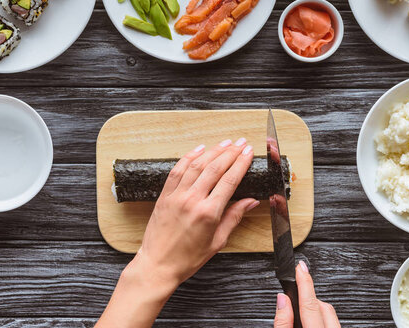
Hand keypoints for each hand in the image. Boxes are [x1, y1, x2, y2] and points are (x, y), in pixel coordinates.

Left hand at [97, 139, 258, 327]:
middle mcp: (192, 200)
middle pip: (215, 168)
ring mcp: (176, 196)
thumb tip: (251, 201)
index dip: (241, 163)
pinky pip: (177, 170)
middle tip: (241, 143)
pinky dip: (189, 157)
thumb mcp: (217, 242)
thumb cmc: (187, 258)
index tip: (248, 153)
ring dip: (213, 151)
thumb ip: (234, 217)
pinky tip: (199, 149)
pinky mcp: (165, 195)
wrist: (157, 265)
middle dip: (230, 152)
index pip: (229, 180)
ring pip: (197, 165)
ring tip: (225, 143)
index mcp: (208, 213)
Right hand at [274, 261, 340, 327]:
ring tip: (301, 317)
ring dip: (315, 310)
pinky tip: (312, 324)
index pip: (310, 304)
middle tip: (293, 301)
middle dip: (308, 299)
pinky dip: (321, 319)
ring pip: (330, 314)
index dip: (304, 283)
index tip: (300, 268)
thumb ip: (283, 323)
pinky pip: (332, 322)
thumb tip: (282, 299)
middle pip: (323, 306)